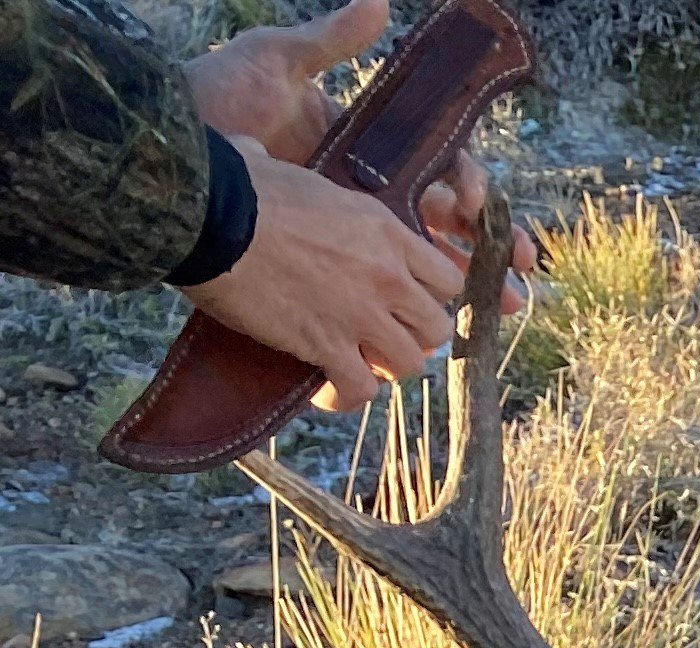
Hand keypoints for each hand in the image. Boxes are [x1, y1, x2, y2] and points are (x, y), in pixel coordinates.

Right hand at [178, 138, 469, 413]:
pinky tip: (326, 387)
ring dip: (383, 367)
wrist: (206, 215)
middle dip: (412, 335)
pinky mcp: (327, 345)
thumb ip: (294, 175)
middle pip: (436, 327)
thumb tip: (254, 152)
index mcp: (384, 229)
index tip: (403, 299)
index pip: (445, 278)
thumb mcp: (286, 168)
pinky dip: (345, 394)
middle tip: (381, 334)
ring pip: (408, 364)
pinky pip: (360, 389)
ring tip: (355, 361)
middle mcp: (385, 274)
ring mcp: (361, 313)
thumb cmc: (236, 185)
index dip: (428, 295)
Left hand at [189, 1, 540, 308]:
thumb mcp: (272, 62)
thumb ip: (328, 40)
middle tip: (517, 287)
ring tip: (491, 320)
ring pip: (422, 282)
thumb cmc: (214, 102)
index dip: (473, 196)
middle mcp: (366, 205)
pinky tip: (416, 347)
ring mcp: (345, 246)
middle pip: (448, 235)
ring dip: (463, 302)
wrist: (163, 152)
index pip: (441, 177)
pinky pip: (368, 310)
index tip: (475, 209)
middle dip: (490, 260)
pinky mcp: (317, 276)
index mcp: (370, 158)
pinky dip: (395, 331)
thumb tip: (380, 6)